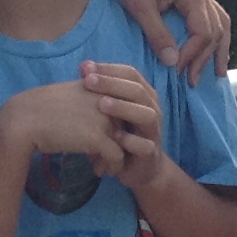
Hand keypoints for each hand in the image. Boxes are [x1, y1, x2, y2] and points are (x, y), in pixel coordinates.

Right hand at [0, 79, 128, 175]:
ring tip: (104, 167)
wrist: (24, 120)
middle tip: (106, 157)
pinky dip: (112, 166)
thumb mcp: (68, 96)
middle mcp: (106, 100)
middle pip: (124, 124)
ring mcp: (104, 118)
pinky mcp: (99, 138)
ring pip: (124, 142)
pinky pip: (117, 156)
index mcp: (99, 87)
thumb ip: (86, 101)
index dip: (116, 123)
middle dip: (118, 141)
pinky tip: (102, 172)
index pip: (121, 105)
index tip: (108, 137)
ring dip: (115, 156)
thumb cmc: (39, 109)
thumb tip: (94, 116)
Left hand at [82, 61, 168, 188]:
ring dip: (124, 108)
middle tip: (88, 81)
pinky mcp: (151, 153)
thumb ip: (101, 93)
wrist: (139, 168)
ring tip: (101, 105)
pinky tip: (114, 136)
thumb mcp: (110, 112)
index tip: (84, 67)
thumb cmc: (120, 134)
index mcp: (143, 95)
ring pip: (146, 115)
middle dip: (112, 83)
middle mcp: (152, 109)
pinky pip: (145, 145)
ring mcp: (153, 131)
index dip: (108, 68)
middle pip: (137, 90)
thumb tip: (83, 68)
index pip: (130, 74)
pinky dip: (131, 140)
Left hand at [83, 0, 232, 82]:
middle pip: (216, 29)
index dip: (192, 55)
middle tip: (193, 82)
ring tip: (216, 72)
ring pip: (219, 21)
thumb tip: (174, 63)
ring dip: (218, 47)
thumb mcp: (140, 7)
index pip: (204, 32)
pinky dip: (211, 35)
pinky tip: (207, 50)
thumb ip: (157, 34)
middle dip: (206, 57)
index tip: (177, 72)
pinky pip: (208, 16)